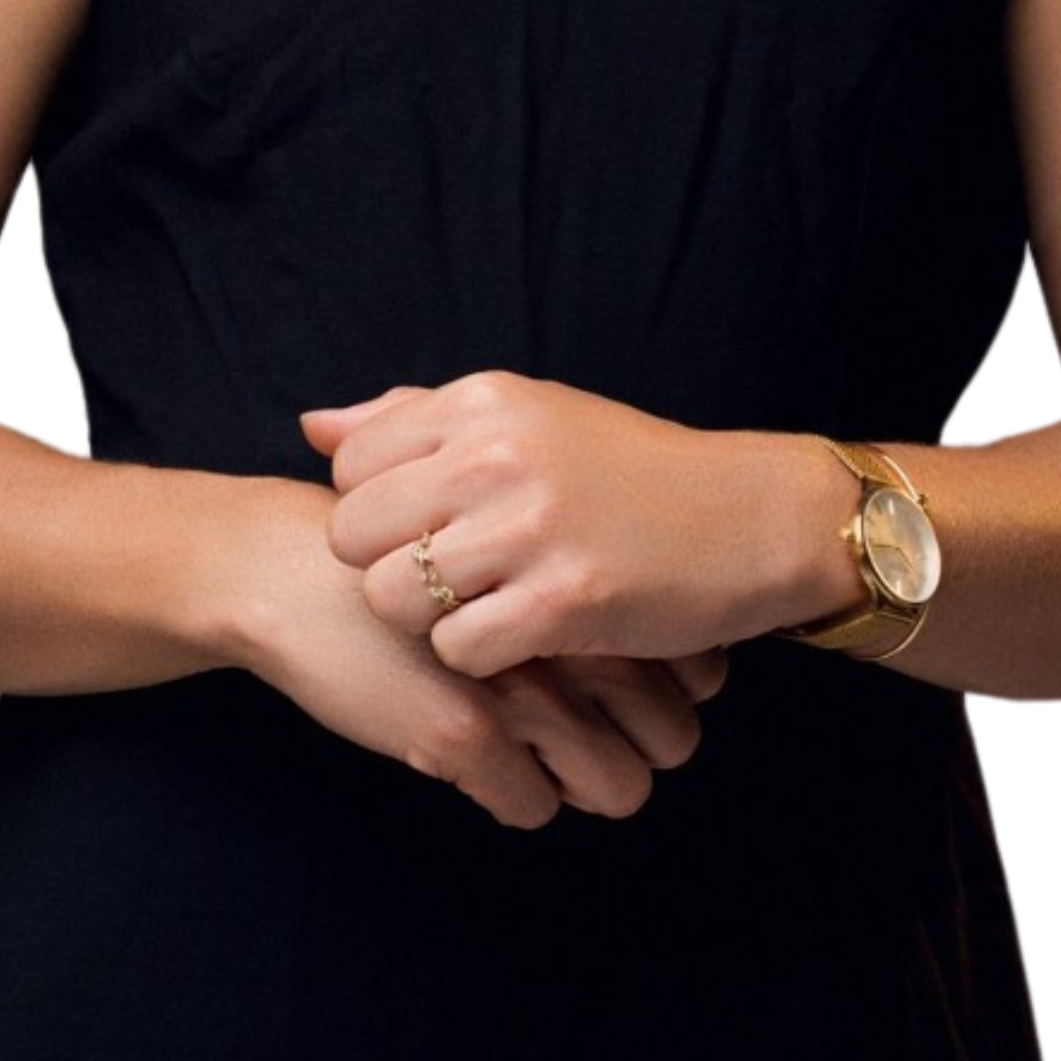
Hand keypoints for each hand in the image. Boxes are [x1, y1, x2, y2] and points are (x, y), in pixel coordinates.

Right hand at [233, 480, 716, 829]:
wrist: (296, 570)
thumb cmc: (407, 553)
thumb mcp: (509, 541)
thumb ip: (586, 578)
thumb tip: (663, 635)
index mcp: (591, 579)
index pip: (703, 672)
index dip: (679, 697)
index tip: (636, 695)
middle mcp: (572, 631)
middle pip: (675, 738)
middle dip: (642, 751)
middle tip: (593, 740)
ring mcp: (521, 686)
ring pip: (618, 787)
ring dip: (585, 785)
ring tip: (542, 759)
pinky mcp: (462, 734)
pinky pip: (531, 807)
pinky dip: (514, 795)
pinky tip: (483, 763)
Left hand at [298, 373, 767, 683]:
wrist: (747, 519)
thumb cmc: (629, 472)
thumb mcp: (525, 416)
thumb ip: (412, 419)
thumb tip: (312, 428)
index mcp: (483, 402)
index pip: (349, 467)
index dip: (374, 512)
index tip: (428, 529)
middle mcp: (496, 455)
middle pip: (353, 536)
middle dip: (387, 569)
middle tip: (448, 581)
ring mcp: (530, 528)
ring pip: (393, 598)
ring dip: (427, 621)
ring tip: (482, 609)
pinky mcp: (563, 600)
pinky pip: (457, 649)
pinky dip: (480, 658)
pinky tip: (521, 637)